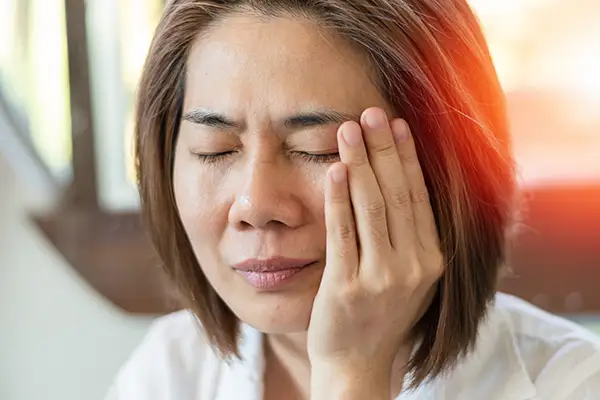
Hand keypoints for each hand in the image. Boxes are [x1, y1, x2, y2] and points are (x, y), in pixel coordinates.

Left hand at [307, 107, 443, 392]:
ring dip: (360, 163)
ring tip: (348, 129)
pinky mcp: (348, 287)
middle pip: (397, 194)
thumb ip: (409, 235)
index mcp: (432, 259)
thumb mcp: (408, 276)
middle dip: (383, 149)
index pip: (418, 197)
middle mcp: (413, 266)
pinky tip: (334, 171)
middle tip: (370, 112)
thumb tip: (402, 181)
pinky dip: (338, 199)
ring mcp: (381, 278)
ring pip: (371, 208)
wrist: (356, 363)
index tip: (396, 124)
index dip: (407, 157)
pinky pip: (343, 233)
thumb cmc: (379, 314)